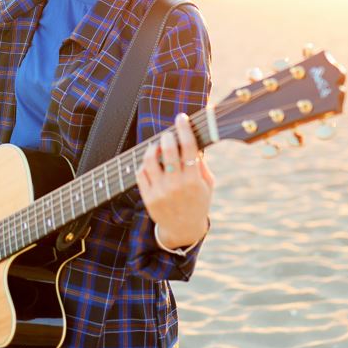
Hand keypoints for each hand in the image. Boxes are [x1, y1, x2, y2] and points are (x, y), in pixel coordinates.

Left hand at [136, 112, 214, 248]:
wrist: (183, 229)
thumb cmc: (198, 202)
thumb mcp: (207, 185)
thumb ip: (201, 165)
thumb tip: (193, 143)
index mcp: (194, 181)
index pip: (188, 148)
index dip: (184, 129)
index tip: (181, 118)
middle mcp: (176, 185)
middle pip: (167, 151)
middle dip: (167, 136)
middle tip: (168, 134)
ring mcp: (159, 192)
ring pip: (150, 160)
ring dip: (152, 148)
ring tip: (157, 146)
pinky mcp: (147, 197)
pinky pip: (140, 173)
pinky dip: (144, 164)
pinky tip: (150, 162)